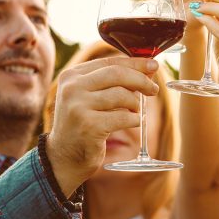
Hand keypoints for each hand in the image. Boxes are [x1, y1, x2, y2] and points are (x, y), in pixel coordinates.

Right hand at [46, 57, 159, 195]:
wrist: (64, 157)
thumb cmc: (85, 122)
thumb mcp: (93, 96)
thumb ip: (114, 81)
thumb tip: (149, 68)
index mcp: (72, 75)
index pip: (110, 61)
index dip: (136, 63)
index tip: (154, 66)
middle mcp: (72, 88)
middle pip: (117, 74)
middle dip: (141, 80)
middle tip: (154, 89)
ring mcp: (78, 107)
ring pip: (122, 95)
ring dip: (136, 104)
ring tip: (135, 111)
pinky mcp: (88, 126)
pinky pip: (123, 117)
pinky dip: (134, 119)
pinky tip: (133, 122)